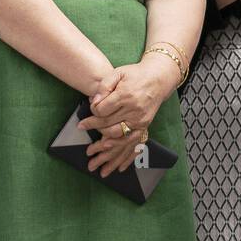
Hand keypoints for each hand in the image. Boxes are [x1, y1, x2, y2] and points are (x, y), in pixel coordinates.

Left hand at [79, 58, 178, 176]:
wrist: (158, 79)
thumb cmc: (135, 75)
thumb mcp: (118, 73)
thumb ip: (104, 86)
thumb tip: (94, 102)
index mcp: (126, 95)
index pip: (102, 110)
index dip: (92, 114)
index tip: (86, 117)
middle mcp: (134, 110)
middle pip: (108, 126)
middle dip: (93, 132)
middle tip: (83, 136)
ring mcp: (140, 120)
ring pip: (119, 139)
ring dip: (105, 152)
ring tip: (93, 161)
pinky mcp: (144, 126)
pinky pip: (133, 144)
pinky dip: (124, 157)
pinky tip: (116, 168)